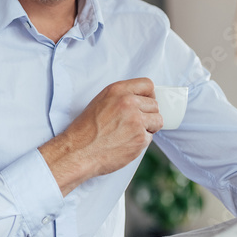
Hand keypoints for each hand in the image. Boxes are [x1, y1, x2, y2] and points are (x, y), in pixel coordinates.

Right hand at [39, 78, 161, 195]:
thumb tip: (141, 100)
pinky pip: (150, 137)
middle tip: (133, 123)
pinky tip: (126, 143)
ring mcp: (136, 120)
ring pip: (158, 121)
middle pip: (155, 105)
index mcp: (117, 90)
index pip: (147, 84)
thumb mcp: (100, 102)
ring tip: (131, 133)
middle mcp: (128, 102)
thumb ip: (121, 97)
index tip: (146, 103)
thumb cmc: (86, 130)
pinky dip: (141, 142)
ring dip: (148, 128)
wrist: (78, 152)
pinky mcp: (140, 138)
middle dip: (148, 114)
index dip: (149, 95)